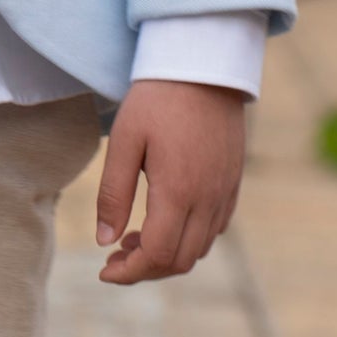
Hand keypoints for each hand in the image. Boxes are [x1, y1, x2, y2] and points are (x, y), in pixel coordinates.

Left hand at [94, 78, 244, 285]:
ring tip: (134, 236)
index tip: (104, 270)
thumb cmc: (157, 98)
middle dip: (145, 269)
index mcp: (179, 191)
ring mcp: (225, 191)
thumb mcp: (124, 141)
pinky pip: (215, 228)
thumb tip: (105, 242)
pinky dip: (188, 238)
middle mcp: (208, 199)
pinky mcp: (233, 181)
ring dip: (167, 254)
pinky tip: (165, 219)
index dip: (129, 272)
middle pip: (180, 260)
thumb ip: (113, 194)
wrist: (203, 64)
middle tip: (115, 255)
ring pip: (199, 248)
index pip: (157, 255)